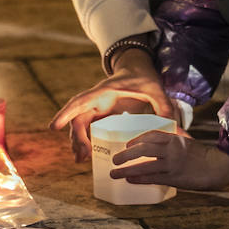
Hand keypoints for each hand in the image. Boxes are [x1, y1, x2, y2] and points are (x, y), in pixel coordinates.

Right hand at [51, 47, 172, 161]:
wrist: (138, 69)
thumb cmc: (144, 78)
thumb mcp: (156, 90)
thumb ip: (164, 107)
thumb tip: (174, 129)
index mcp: (105, 90)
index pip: (81, 101)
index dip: (66, 113)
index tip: (54, 126)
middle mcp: (96, 99)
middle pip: (77, 118)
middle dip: (75, 137)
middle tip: (80, 157)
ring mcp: (97, 106)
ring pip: (79, 124)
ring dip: (77, 141)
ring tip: (80, 160)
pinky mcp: (100, 114)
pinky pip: (87, 128)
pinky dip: (85, 140)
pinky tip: (87, 155)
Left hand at [109, 130, 228, 190]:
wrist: (217, 166)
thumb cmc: (200, 154)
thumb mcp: (186, 141)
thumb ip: (173, 138)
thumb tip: (159, 138)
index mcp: (174, 138)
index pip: (150, 136)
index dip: (136, 140)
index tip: (126, 144)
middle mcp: (171, 149)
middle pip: (143, 149)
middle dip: (126, 154)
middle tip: (115, 159)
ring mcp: (171, 164)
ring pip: (144, 166)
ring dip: (127, 169)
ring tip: (115, 173)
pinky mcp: (174, 177)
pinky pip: (152, 178)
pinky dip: (139, 178)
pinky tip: (129, 180)